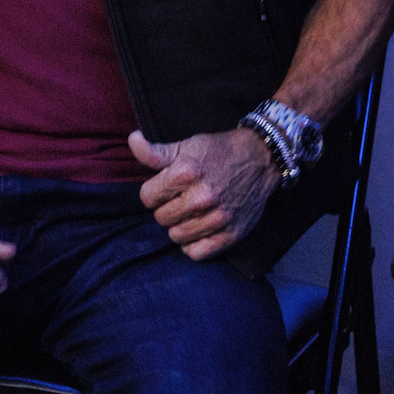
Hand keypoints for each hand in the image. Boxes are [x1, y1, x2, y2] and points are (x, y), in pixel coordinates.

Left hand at [130, 127, 279, 260]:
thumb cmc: (219, 151)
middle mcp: (201, 198)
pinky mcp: (231, 234)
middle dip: (166, 208)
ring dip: (179, 226)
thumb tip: (132, 140)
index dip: (153, 192)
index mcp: (185, 173)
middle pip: (160, 219)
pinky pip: (197, 253)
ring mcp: (217, 218)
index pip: (147, 197)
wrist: (260, 159)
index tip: (165, 188)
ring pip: (176, 237)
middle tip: (179, 199)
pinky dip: (193, 245)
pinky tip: (198, 230)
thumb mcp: (186, 146)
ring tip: (190, 213)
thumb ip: (154, 151)